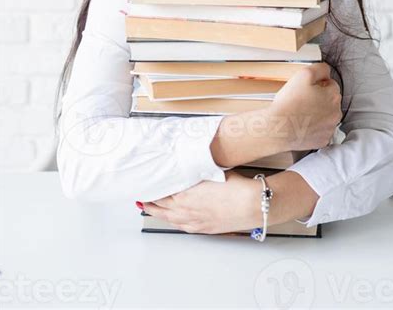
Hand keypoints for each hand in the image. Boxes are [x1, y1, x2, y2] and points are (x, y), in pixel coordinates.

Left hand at [138, 170, 259, 234]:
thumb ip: (195, 170)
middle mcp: (185, 210)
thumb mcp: (211, 171)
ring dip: (157, 212)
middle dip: (149, 201)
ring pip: (168, 218)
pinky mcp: (203, 228)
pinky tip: (172, 218)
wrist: (251, 204)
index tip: (145, 182)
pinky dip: (171, 220)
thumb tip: (186, 165)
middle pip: (160, 206)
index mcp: (184, 195)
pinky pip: (181, 225)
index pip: (160, 192)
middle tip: (141, 196)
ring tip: (148, 208)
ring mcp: (194, 221)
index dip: (151, 187)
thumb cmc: (235, 187)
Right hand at [269, 63, 341, 150]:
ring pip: (326, 115)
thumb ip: (320, 68)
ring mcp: (330, 128)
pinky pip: (320, 130)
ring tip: (300, 112)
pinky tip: (302, 124)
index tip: (306, 89)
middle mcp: (335, 113)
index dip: (317, 84)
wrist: (279, 128)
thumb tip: (326, 71)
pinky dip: (314, 127)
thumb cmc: (290, 103)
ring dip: (317, 112)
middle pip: (329, 100)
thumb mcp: (304, 74)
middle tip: (301, 100)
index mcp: (333, 95)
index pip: (330, 84)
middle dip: (319, 98)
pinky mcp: (323, 140)